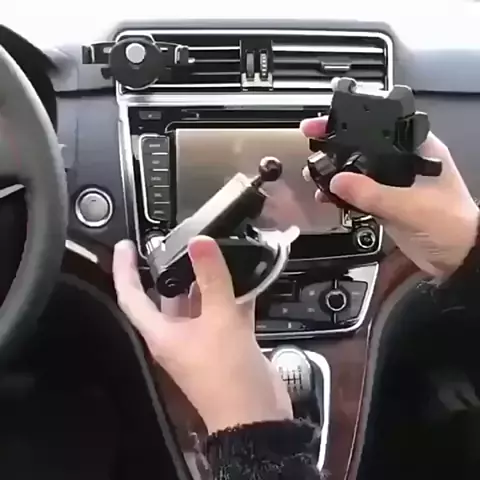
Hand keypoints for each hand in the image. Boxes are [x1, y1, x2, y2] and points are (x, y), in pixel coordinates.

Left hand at [112, 236, 291, 432]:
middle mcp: (178, 337)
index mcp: (163, 334)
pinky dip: (231, 296)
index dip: (124, 270)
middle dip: (173, 270)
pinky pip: (223, 313)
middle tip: (180, 243)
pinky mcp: (225, 344)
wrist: (256, 416)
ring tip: (214, 253)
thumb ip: (212, 278)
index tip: (125, 247)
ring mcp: (202, 341)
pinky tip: (245, 279)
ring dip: (206, 282)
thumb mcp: (220, 319)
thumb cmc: (229, 375)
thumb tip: (199, 243)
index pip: (131, 297)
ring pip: (198, 303)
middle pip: (167, 297)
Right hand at [300, 117, 478, 277]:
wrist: (457, 258)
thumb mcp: (411, 206)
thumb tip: (339, 182)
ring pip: (358, 171)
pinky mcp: (386, 203)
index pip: (381, 126)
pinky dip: (341, 196)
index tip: (327, 122)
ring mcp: (394, 184)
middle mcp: (405, 162)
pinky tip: (327, 197)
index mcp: (419, 150)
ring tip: (315, 173)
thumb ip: (374, 194)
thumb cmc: (453, 224)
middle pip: (365, 147)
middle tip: (314, 143)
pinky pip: (357, 194)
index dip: (353, 120)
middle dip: (338, 145)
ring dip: (336, 173)